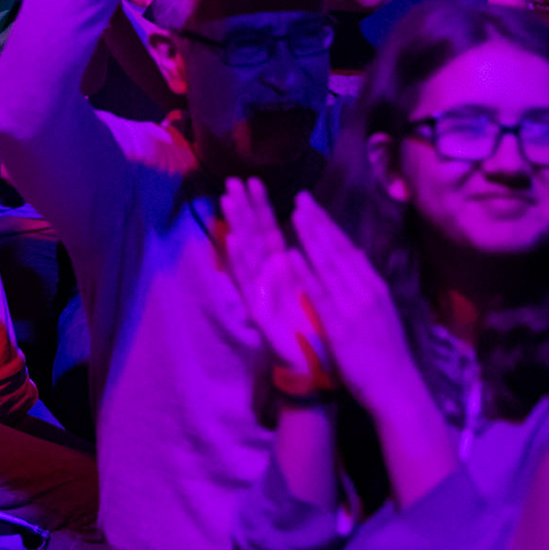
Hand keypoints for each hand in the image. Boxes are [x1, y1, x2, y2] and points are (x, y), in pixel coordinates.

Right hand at [220, 178, 328, 375]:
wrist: (318, 369)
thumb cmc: (321, 330)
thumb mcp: (320, 291)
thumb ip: (312, 265)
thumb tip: (308, 235)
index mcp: (285, 271)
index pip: (270, 232)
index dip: (262, 207)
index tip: (254, 180)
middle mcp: (268, 278)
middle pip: (254, 236)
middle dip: (245, 208)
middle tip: (233, 180)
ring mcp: (260, 293)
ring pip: (246, 253)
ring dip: (237, 226)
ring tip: (227, 200)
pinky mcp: (257, 312)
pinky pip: (247, 283)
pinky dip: (239, 261)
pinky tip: (232, 240)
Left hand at [291, 195, 425, 419]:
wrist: (397, 389)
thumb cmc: (386, 356)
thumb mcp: (380, 314)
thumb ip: (365, 291)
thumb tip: (353, 269)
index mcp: (376, 287)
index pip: (349, 248)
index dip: (330, 225)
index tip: (314, 205)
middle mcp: (367, 290)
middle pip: (339, 249)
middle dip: (318, 221)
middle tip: (300, 196)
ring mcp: (354, 306)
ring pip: (329, 264)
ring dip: (311, 236)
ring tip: (294, 213)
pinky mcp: (341, 325)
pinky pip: (320, 294)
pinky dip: (306, 272)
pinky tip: (292, 255)